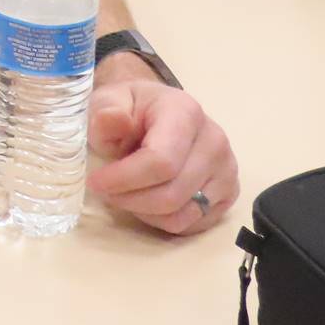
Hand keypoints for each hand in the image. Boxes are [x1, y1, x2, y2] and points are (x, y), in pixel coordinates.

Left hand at [87, 73, 238, 234]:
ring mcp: (226, 169)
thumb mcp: (108, 101)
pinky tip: (147, 201)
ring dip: (145, 213)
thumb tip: (114, 120)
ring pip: (183, 214)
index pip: (161, 161)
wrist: (156, 110)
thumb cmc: (130, 108)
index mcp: (185, 112)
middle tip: (105, 192)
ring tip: (124, 194)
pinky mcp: (229, 192)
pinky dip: (164, 220)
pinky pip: (195, 223)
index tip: (96, 182)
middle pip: (172, 193)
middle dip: (130, 199)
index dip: (124, 179)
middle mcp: (214, 141)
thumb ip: (106, 113)